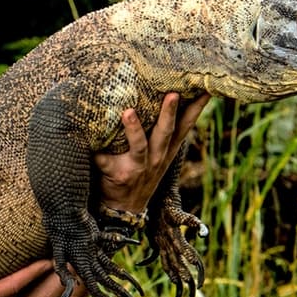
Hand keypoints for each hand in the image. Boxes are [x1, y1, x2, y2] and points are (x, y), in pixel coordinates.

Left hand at [94, 91, 209, 212]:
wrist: (124, 208)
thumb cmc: (141, 173)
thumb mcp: (161, 155)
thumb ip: (164, 131)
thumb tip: (169, 94)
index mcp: (168, 149)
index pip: (186, 125)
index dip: (197, 107)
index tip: (205, 88)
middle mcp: (157, 157)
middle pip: (166, 132)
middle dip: (170, 113)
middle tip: (172, 94)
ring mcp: (138, 167)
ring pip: (140, 146)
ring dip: (134, 129)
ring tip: (129, 112)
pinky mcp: (118, 175)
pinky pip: (106, 160)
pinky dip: (99, 153)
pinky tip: (90, 139)